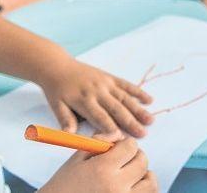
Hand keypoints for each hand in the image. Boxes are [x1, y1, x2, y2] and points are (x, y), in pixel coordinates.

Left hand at [39, 59, 153, 137]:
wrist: (57, 66)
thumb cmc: (57, 90)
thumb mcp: (57, 106)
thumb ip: (65, 120)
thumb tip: (70, 135)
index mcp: (83, 101)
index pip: (100, 117)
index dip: (111, 129)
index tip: (122, 140)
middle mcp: (97, 91)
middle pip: (116, 109)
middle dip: (130, 122)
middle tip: (143, 133)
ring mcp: (105, 83)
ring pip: (124, 98)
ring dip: (138, 109)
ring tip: (150, 120)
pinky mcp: (109, 77)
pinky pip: (126, 85)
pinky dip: (138, 92)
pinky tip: (149, 100)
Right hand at [40, 138, 156, 192]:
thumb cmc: (64, 185)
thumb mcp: (77, 159)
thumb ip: (99, 143)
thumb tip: (119, 135)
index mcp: (103, 168)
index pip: (131, 147)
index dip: (126, 144)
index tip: (121, 149)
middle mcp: (116, 186)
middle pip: (142, 162)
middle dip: (135, 157)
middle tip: (125, 161)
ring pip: (151, 183)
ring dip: (144, 176)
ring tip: (132, 176)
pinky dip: (143, 190)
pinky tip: (132, 188)